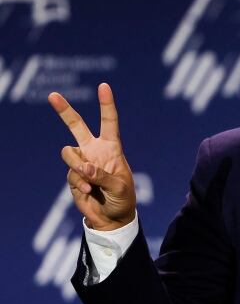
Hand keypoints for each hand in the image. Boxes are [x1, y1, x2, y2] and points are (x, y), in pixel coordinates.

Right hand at [48, 83, 135, 230]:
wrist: (112, 217)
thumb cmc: (122, 198)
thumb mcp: (120, 187)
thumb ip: (103, 176)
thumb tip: (85, 166)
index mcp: (112, 147)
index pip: (109, 121)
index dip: (106, 104)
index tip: (104, 86)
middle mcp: (94, 150)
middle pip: (76, 126)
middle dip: (64, 110)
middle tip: (52, 95)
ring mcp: (81, 162)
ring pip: (69, 153)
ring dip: (77, 165)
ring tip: (89, 180)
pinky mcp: (73, 176)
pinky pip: (71, 174)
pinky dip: (79, 183)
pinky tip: (88, 192)